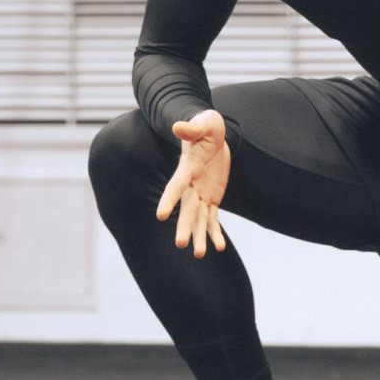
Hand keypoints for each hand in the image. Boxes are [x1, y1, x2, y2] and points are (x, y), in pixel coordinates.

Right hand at [157, 110, 229, 257]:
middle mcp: (191, 185)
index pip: (176, 186)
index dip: (169, 199)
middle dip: (184, 226)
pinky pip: (213, 218)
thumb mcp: (203, 124)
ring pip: (199, 219)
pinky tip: (219, 247)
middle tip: (181, 244)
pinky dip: (215, 232)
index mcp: (187, 168)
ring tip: (200, 254)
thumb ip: (191, 129)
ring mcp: (201, 193)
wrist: (212, 135)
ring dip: (199, 236)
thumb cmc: (206, 127)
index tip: (160, 215)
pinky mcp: (212, 197)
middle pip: (186, 209)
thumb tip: (177, 126)